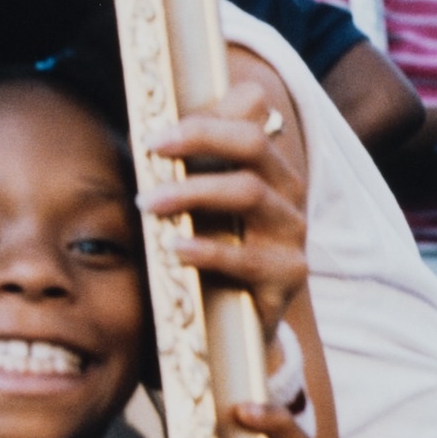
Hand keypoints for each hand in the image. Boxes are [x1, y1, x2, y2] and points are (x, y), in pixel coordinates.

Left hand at [138, 81, 307, 342]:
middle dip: (200, 137)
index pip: (253, 114)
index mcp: (264, 164)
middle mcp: (285, 190)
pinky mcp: (289, 274)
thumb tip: (145, 131)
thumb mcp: (196, 205)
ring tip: (148, 203)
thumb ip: (183, 168)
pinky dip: (206, 250)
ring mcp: (291, 231)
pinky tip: (173, 248)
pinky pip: (247, 258)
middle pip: (253, 142)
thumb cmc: (209, 251)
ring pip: (249, 192)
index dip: (207, 112)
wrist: (235, 324)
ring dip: (191, 192)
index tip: (156, 128)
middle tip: (151, 148)